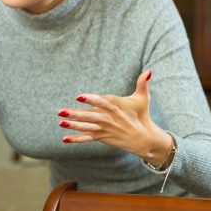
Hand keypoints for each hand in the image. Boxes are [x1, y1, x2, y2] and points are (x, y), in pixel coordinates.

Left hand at [59, 70, 173, 164]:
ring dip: (73, 126)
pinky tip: (65, 139)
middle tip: (61, 111)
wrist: (145, 139)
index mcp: (117, 107)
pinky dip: (77, 139)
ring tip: (60, 123)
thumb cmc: (142, 115)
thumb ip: (142, 84)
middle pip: (91, 116)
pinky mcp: (104, 137)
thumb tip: (149, 70)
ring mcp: (106, 129)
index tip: (79, 97)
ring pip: (87, 127)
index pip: (102, 102)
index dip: (91, 99)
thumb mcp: (143, 99)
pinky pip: (88, 138)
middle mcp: (110, 119)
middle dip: (76, 114)